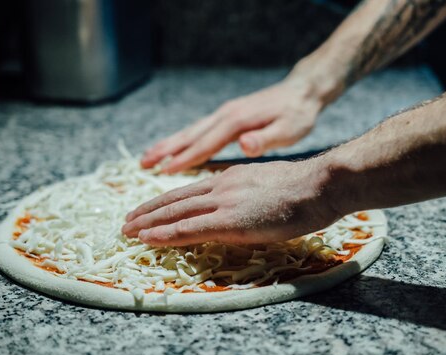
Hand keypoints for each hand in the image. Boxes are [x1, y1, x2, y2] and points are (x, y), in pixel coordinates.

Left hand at [122, 159, 339, 245]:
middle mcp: (221, 187)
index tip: (147, 210)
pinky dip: (166, 234)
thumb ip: (246, 196)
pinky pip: (190, 228)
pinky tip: (148, 239)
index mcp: (230, 179)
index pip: (188, 191)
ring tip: (126, 231)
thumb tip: (238, 208)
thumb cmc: (304, 190)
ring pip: (176, 213)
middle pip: (175, 200)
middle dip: (148, 212)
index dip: (164, 202)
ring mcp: (224, 202)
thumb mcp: (267, 187)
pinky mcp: (231, 220)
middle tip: (126, 222)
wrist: (319, 186)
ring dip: (148, 223)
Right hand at [140, 78, 324, 173]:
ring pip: (191, 131)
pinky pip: (199, 130)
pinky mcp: (228, 116)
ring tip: (146, 158)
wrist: (303, 92)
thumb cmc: (299, 115)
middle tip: (142, 164)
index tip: (163, 171)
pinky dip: (182, 139)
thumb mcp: (290, 129)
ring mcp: (225, 114)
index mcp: (237, 121)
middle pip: (190, 135)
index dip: (185, 158)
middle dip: (165, 150)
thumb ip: (266, 138)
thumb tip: (244, 144)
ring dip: (168, 144)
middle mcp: (226, 115)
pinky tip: (173, 148)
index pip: (206, 143)